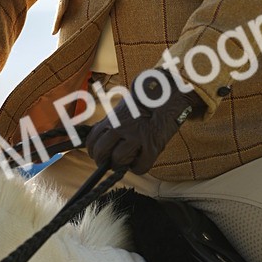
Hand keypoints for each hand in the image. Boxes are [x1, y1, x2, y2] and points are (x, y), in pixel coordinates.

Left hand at [85, 70, 204, 174]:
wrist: (169, 93)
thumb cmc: (146, 100)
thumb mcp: (124, 107)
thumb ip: (111, 122)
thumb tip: (99, 138)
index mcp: (113, 117)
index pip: (92, 139)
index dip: (93, 150)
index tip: (97, 154)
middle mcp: (122, 126)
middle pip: (101, 152)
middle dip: (102, 161)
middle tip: (109, 162)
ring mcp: (137, 136)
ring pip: (119, 160)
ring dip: (121, 164)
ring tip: (127, 161)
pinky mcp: (153, 145)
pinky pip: (140, 166)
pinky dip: (139, 167)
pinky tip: (141, 161)